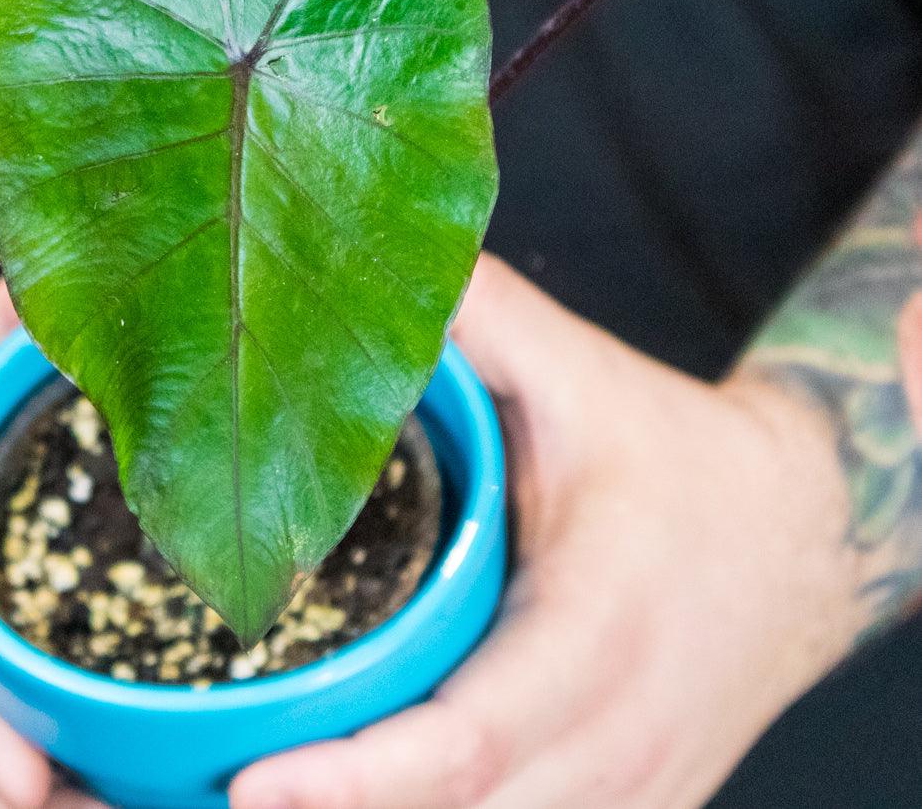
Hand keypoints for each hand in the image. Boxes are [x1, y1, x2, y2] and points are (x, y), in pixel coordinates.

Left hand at [231, 255, 864, 808]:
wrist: (802, 530)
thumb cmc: (683, 456)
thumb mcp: (580, 373)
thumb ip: (480, 316)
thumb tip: (369, 260)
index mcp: (596, 629)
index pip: (464, 741)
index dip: (354, 778)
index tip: (251, 785)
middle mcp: (617, 735)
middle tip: (212, 794)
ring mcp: (632, 791)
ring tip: (264, 802)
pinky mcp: (634, 808)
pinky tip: (359, 803)